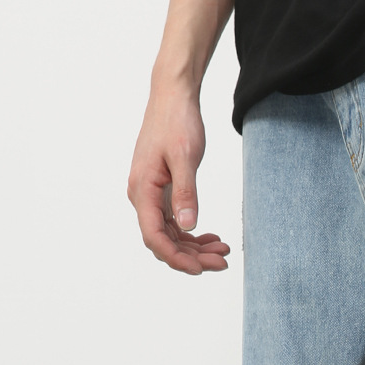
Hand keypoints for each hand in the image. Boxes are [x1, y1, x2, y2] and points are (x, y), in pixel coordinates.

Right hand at [127, 85, 230, 273]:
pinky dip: (192, 233)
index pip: (154, 237)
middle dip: (192, 257)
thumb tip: (188, 226)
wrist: (173, 97)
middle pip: (164, 240)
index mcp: (142, 190)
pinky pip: (174, 221)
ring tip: (222, 252)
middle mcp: (142, 196)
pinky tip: (212, 237)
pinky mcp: (162, 190)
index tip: (201, 268)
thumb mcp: (185, 157)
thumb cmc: (177, 121)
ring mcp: (151, 194)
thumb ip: (186, 193)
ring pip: (171, 234)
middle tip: (222, 262)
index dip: (176, 258)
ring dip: (194, 247)